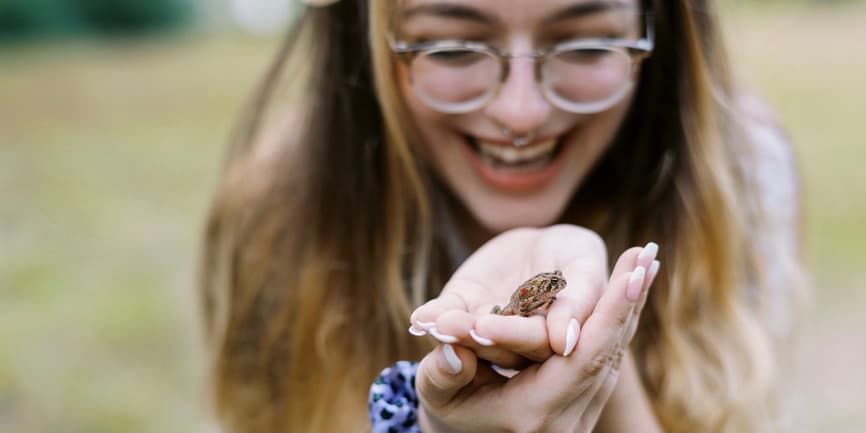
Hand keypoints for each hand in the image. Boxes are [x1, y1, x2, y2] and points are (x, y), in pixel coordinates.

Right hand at [410, 226, 659, 431]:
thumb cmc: (447, 406)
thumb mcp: (435, 392)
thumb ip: (441, 372)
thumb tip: (452, 348)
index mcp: (532, 415)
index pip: (582, 358)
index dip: (609, 313)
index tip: (631, 273)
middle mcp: (566, 420)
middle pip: (608, 353)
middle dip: (629, 300)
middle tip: (646, 254)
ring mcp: (581, 415)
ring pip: (615, 354)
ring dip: (632, 305)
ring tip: (645, 260)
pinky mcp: (586, 403)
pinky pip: (609, 355)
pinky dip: (622, 318)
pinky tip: (633, 285)